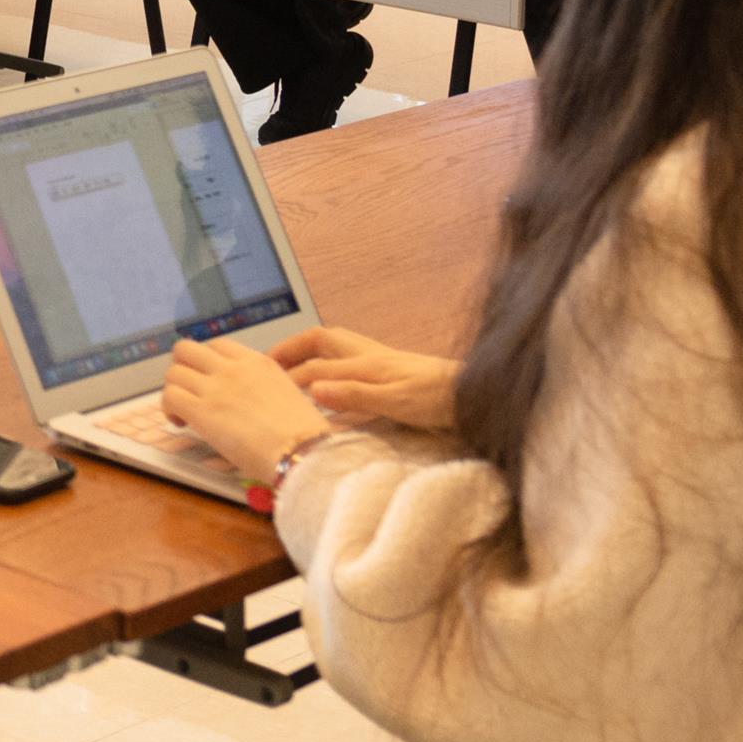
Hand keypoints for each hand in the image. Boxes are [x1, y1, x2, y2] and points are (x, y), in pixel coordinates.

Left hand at [159, 338, 331, 486]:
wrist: (302, 452)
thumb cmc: (303, 435)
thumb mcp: (287, 394)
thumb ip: (262, 387)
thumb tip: (246, 399)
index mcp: (258, 362)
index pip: (217, 345)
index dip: (205, 362)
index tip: (206, 380)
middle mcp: (234, 368)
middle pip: (187, 349)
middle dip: (181, 368)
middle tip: (189, 391)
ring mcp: (216, 387)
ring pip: (173, 372)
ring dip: (173, 391)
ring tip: (183, 412)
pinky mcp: (202, 411)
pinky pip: (170, 397)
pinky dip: (168, 409)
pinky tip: (181, 423)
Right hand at [275, 325, 458, 430]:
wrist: (479, 400)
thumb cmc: (442, 399)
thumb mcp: (397, 400)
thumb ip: (355, 394)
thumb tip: (313, 387)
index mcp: (367, 362)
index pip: (315, 363)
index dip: (287, 373)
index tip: (263, 385)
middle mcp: (371, 359)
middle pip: (323, 341)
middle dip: (293, 348)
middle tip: (269, 365)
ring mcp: (383, 367)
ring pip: (337, 351)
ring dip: (312, 356)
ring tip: (291, 372)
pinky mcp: (393, 379)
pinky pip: (352, 370)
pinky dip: (333, 375)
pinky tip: (330, 394)